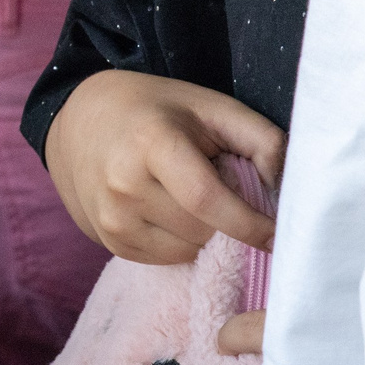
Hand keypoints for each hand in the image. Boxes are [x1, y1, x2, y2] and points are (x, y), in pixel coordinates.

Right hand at [46, 71, 286, 263]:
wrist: (78, 120)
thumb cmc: (156, 110)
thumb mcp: (210, 106)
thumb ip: (260, 138)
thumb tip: (286, 188)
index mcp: (151, 143)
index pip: (208, 200)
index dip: (250, 224)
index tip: (279, 236)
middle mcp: (124, 186)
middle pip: (202, 230)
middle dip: (226, 219)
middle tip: (221, 188)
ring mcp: (111, 217)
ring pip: (187, 251)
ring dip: (204, 234)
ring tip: (191, 198)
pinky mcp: (107, 240)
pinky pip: (166, 258)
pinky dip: (181, 241)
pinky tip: (170, 210)